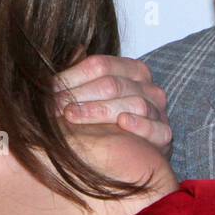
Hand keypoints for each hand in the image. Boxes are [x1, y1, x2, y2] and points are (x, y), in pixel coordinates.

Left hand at [53, 55, 170, 155]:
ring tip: (73, 116)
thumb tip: (51, 59)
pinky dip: (139, 124)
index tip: (49, 89)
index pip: (100, 65)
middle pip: (113, 84)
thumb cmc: (108, 120)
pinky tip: (122, 123)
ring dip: (99, 110)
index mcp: (132, 71)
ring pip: (132, 103)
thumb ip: (76, 77)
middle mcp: (148, 87)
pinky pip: (157, 128)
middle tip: (54, 106)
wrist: (136, 155)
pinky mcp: (165, 135)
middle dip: (80, 95)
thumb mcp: (92, 95)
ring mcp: (159, 110)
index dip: (72, 76)